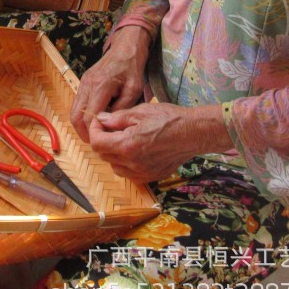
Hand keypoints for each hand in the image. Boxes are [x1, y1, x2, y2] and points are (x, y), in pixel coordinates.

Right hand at [70, 25, 150, 141]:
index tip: (100, 141)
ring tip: (94, 133)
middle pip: (75, 115)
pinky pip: (77, 102)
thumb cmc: (132, 67)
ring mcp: (83, 82)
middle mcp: (87, 84)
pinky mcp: (83, 81)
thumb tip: (110, 124)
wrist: (125, 47)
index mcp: (100, 86)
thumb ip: (122, 107)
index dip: (92, 132)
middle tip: (94, 141)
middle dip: (82, 131)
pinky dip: (82, 114)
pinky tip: (94, 119)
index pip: (88, 116)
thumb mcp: (134, 89)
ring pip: (73, 110)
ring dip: (80, 124)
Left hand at [87, 103, 232, 180]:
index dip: (94, 130)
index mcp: (127, 145)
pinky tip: (135, 150)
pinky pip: (130, 174)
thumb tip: (101, 120)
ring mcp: (142, 173)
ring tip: (123, 138)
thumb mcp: (139, 112)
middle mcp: (132, 164)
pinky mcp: (151, 177)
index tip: (100, 121)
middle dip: (102, 140)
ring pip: (115, 167)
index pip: (96, 143)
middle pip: (104, 156)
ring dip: (113, 153)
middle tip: (110, 127)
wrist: (193, 133)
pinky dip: (126, 163)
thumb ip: (117, 118)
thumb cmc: (168, 119)